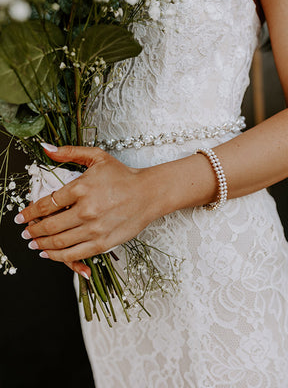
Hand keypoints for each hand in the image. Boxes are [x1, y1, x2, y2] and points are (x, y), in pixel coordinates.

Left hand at [16, 144, 158, 276]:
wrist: (149, 193)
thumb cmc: (124, 176)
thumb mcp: (97, 157)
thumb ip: (70, 152)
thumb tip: (46, 148)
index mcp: (81, 188)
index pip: (46, 204)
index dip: (29, 212)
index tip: (21, 217)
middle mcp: (86, 210)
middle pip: (49, 226)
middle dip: (33, 231)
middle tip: (26, 232)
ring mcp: (94, 228)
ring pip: (59, 242)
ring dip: (42, 245)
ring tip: (34, 244)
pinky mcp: (103, 242)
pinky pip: (74, 254)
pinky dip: (58, 256)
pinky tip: (50, 254)